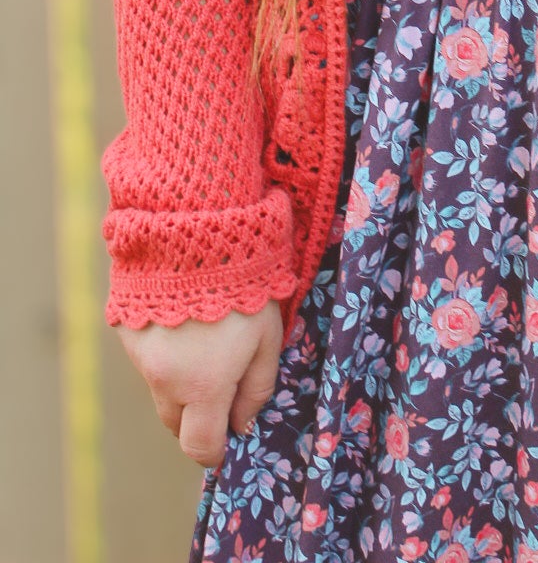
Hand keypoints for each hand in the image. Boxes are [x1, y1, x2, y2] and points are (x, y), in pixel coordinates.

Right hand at [115, 300, 283, 467]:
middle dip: (197, 415)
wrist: (198, 230)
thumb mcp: (268, 336)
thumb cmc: (246, 284)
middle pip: (175, 421)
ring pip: (160, 388)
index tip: (228, 438)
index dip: (214, 450)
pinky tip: (182, 317)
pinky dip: (163, 350)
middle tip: (222, 382)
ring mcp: (140, 355)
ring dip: (180, 380)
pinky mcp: (126, 330)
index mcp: (203, 385)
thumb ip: (257, 388)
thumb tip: (241, 426)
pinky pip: (146, 356)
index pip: (198, 446)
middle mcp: (164, 378)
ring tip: (204, 337)